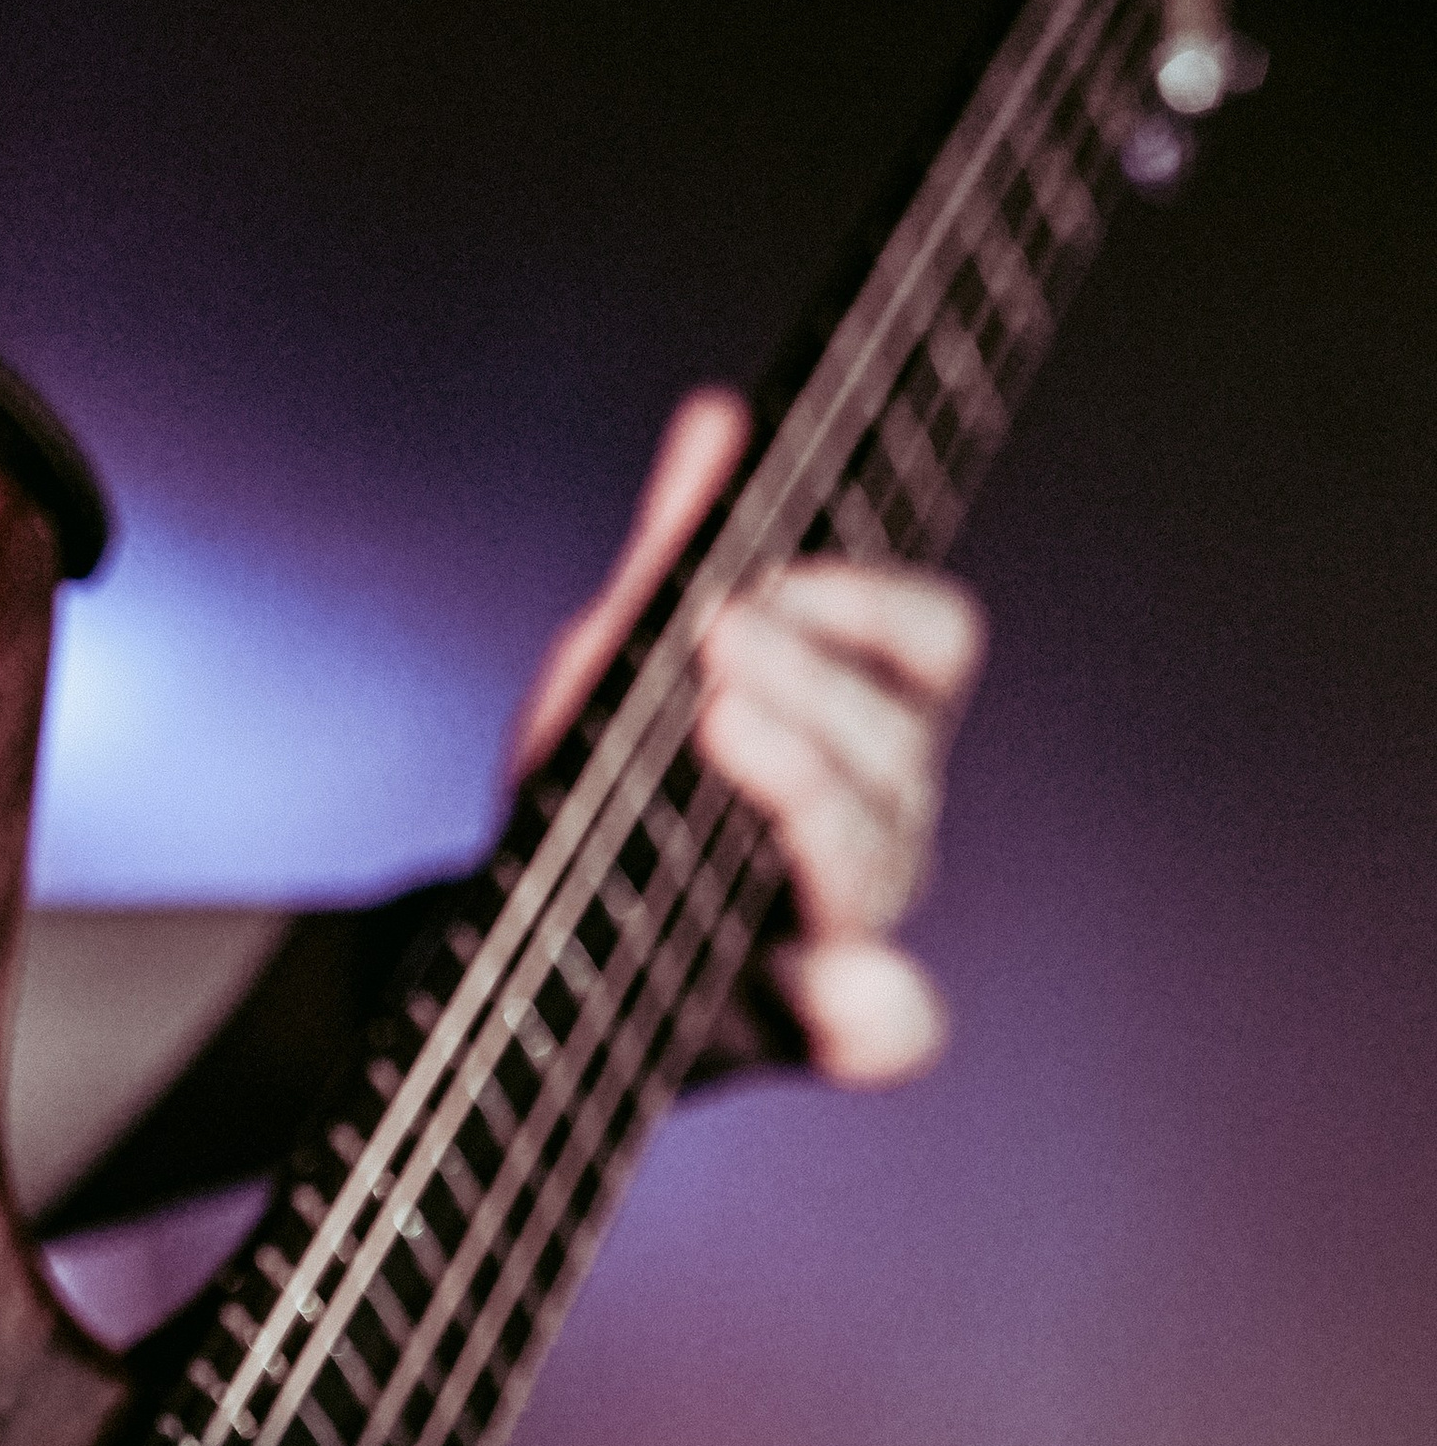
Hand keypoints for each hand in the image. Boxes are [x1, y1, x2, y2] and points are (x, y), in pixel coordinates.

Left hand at [509, 388, 986, 1083]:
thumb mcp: (617, 673)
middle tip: (714, 633)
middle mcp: (877, 825)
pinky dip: (871, 1008)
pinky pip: (889, 1026)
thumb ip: (673, 561)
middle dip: (810, 677)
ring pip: (883, 849)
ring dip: (808, 779)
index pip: (929, 647)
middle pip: (902, 743)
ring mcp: (850, 925)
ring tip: (717, 724)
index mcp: (853, 728)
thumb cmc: (592, 807)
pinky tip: (841, 985)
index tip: (777, 580)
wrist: (516, 952)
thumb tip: (716, 420)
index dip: (872, 608)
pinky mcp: (806, 1022)